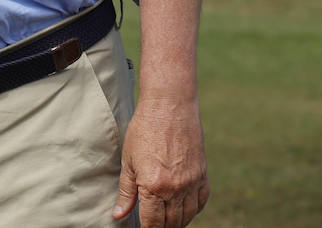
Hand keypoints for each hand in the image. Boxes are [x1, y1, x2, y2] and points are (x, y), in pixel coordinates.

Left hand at [113, 96, 208, 226]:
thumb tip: (119, 215)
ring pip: (187, 216)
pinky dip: (193, 210)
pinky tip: (183, 210)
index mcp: (154, 186)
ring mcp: (192, 183)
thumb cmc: (144, 129)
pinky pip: (201, 202)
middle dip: (161, 227)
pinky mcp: (202, 175)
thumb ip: (126, 192)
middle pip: (171, 222)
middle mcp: (176, 189)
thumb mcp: (128, 160)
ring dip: (177, 222)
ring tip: (166, 221)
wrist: (170, 106)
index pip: (152, 223)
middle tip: (152, 225)